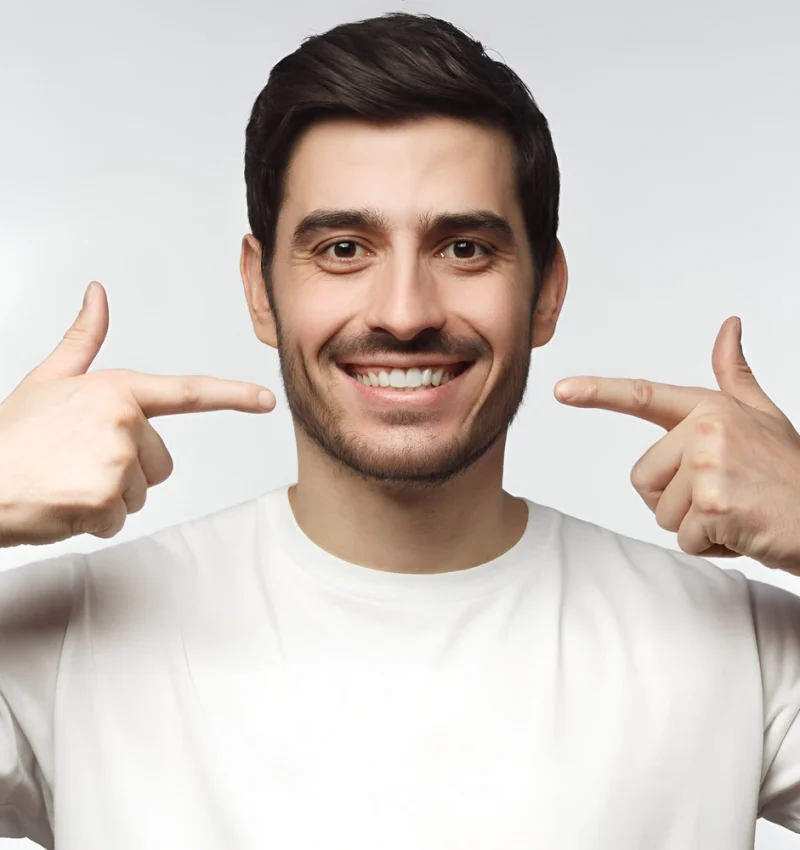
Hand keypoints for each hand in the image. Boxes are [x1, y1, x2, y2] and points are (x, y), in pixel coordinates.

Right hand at [0, 281, 275, 548]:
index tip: (265, 400)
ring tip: (69, 481)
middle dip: (128, 469)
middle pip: (161, 462)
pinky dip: (95, 520)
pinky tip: (64, 503)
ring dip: (111, 495)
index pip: (188, 392)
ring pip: (143, 491)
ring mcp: (118, 461)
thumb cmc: (12, 435)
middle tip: (79, 463)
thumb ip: (83, 340)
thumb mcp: (48, 379)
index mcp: (116, 390)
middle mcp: (124, 421)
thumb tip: (98, 295)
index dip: (232, 395)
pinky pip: (121, 518)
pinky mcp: (107, 499)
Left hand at [553, 317, 799, 574]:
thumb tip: (728, 327)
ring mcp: (709, 465)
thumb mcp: (764, 417)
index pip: (644, 397)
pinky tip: (744, 531)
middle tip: (726, 497)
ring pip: (662, 513)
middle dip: (677, 501)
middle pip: (643, 479)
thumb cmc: (792, 473)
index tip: (562, 389)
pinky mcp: (714, 502)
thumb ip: (735, 376)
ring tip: (738, 512)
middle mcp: (705, 430)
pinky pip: (685, 539)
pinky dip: (713, 546)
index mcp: (710, 409)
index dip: (598, 392)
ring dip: (697, 526)